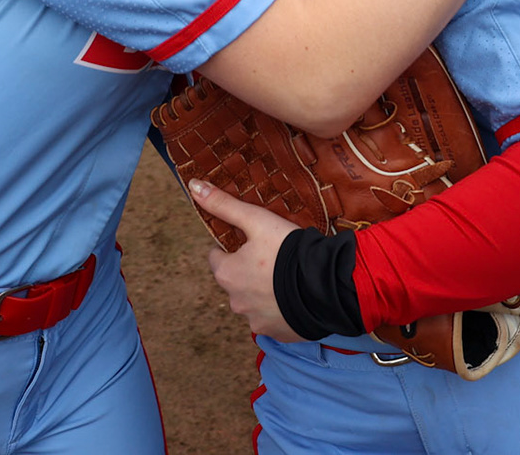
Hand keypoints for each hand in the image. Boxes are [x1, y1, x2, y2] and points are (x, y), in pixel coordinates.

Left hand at [191, 179, 301, 341]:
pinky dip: (280, 309)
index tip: (253, 242)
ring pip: (253, 301)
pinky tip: (296, 296)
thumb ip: (224, 205)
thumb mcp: (256, 220)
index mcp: (227, 274)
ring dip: (264, 291)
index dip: (234, 248)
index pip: (217, 258)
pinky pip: (273, 318)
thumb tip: (194, 186)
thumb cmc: (288, 251)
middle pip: (235, 281)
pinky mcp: (277, 333)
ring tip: (287, 277)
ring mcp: (256, 321)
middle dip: (249, 270)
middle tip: (273, 257)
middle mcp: (236, 302)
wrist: (325, 285)